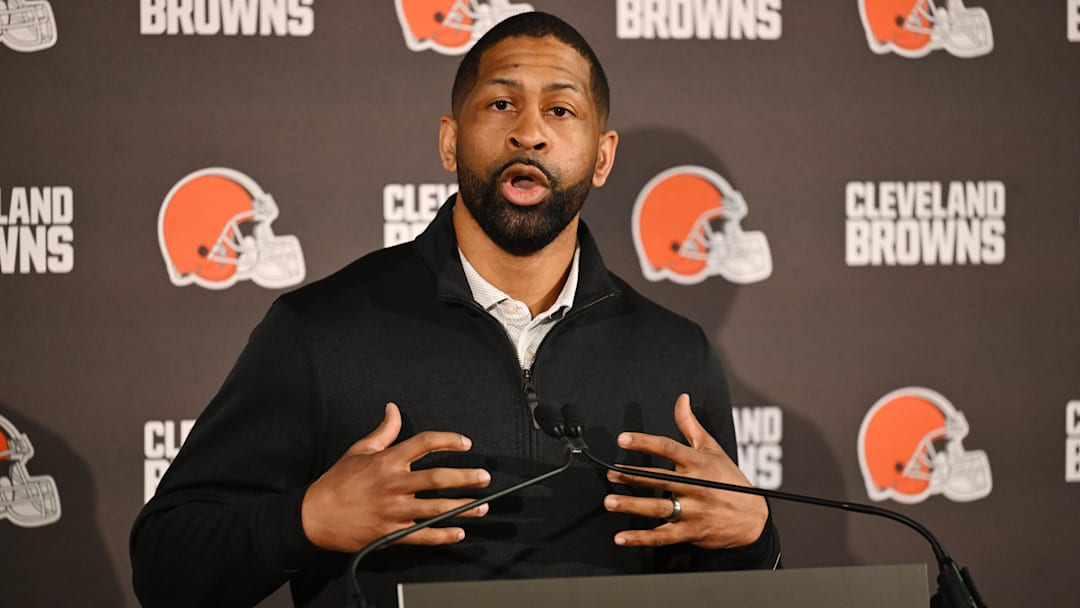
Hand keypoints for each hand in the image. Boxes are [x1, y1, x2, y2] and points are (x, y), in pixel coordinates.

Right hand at [301, 403, 490, 551]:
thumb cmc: (336, 482)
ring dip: (463, 508)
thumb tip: (394, 409)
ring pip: (436, 508)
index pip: (425, 443)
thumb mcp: (359, 450)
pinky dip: (443, 535)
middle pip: (438, 478)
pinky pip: (422, 535)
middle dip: (466, 478)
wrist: (313, 516)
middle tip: (484, 477)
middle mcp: (394, 485)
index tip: (465, 443)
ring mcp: (393, 511)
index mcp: (387, 461)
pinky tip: (458, 532)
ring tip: (482, 506)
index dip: (448, 440)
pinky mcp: (390, 533)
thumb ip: (383, 431)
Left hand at [603, 393, 766, 549]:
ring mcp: (693, 511)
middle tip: (610, 474)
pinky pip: (662, 536)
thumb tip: (681, 398)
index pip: (669, 448)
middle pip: (659, 479)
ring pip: (658, 508)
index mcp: (699, 463)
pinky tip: (621, 537)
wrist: (753, 520)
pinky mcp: (690, 532)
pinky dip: (641, 538)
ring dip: (633, 506)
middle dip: (632, 476)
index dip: (645, 442)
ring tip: (610, 502)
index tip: (623, 439)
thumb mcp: (713, 449)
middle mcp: (695, 487)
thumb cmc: (730, 480)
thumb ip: (691, 425)